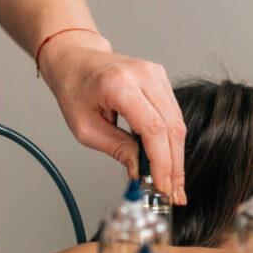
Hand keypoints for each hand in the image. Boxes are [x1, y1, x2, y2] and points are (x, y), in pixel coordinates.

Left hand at [38, 32, 186, 203]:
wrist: (75, 58)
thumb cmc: (74, 89)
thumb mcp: (85, 128)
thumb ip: (117, 149)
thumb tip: (141, 173)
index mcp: (119, 84)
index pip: (153, 128)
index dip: (162, 162)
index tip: (162, 187)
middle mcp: (144, 75)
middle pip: (172, 127)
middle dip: (174, 166)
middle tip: (173, 194)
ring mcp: (156, 74)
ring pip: (177, 123)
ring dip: (176, 157)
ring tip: (172, 184)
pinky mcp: (161, 79)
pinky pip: (173, 115)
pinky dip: (172, 142)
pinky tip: (168, 163)